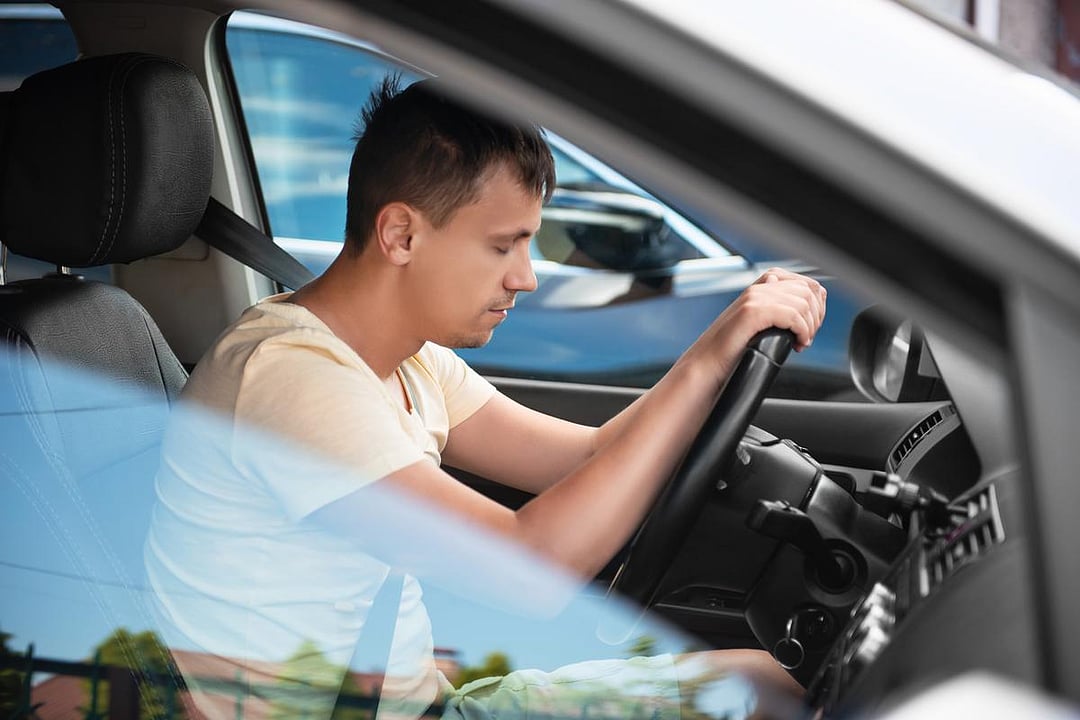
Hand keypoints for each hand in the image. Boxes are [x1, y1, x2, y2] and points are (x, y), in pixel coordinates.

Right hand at [690, 268, 826, 384]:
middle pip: (808, 290)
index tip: (809, 328)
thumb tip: (805, 307)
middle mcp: (758, 288)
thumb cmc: (730, 352)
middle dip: (816, 316)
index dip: (816, 306)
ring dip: (810, 326)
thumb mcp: (759, 325)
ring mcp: (754, 298)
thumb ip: (778, 311)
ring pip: (804, 302)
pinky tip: (797, 344)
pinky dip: (802, 331)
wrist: (705, 366)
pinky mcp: (752, 312)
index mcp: (760, 287)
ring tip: (801, 342)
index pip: (805, 283)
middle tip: (806, 337)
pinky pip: (793, 315)